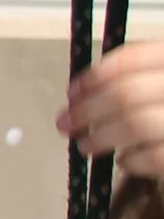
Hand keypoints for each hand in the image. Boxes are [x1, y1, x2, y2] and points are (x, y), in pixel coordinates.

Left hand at [62, 34, 163, 180]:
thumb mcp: (160, 86)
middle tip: (65, 123)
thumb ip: (138, 81)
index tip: (72, 92)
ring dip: (101, 136)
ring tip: (86, 145)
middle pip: (127, 93)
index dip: (96, 75)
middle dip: (88, 109)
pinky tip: (125, 161)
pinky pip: (154, 156)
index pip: (134, 57)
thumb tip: (81, 95)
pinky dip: (132, 160)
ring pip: (136, 124)